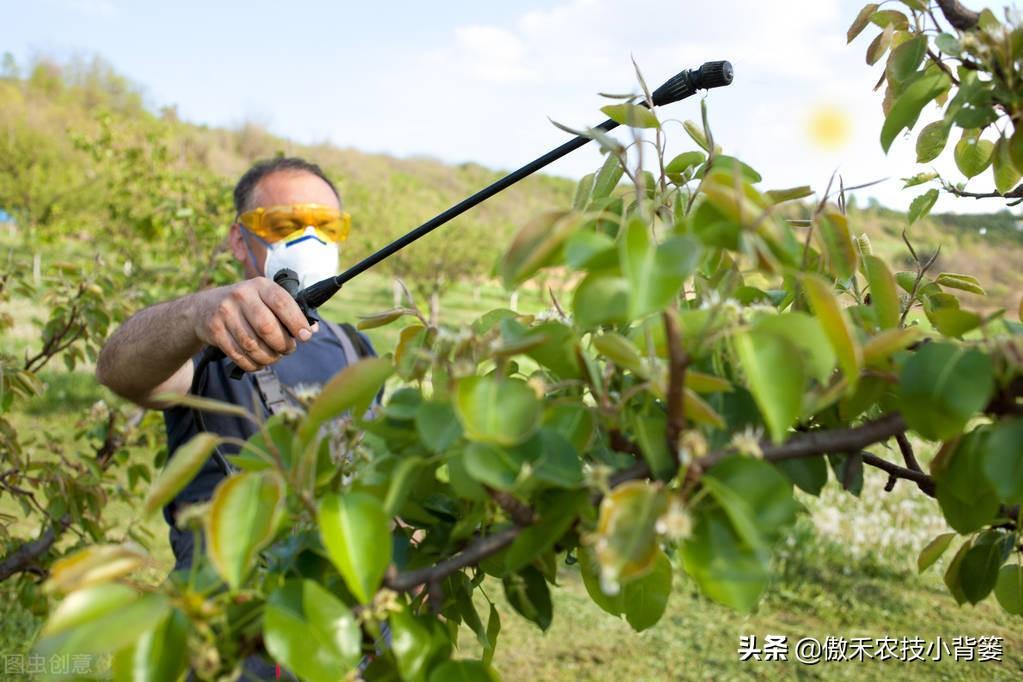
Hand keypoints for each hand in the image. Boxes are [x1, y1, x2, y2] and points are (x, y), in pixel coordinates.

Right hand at [194, 278, 317, 371]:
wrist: (204, 308)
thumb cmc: (247, 305)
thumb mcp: (266, 299)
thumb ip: (290, 312)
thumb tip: (312, 330)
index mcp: (260, 285)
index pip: (282, 303)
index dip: (297, 322)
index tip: (305, 337)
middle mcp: (241, 296)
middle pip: (267, 328)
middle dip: (282, 344)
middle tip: (288, 350)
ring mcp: (225, 313)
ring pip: (253, 345)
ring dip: (269, 357)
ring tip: (274, 356)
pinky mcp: (214, 330)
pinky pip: (238, 355)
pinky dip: (253, 364)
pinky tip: (259, 362)